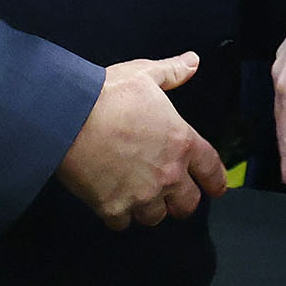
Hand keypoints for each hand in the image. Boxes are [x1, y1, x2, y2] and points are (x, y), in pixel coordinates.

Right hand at [57, 55, 227, 229]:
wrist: (70, 118)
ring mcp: (141, 195)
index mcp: (181, 142)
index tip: (216, 188)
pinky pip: (123, 224)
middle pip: (188, 204)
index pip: (211, 169)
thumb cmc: (108, 96)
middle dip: (181, 201)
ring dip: (149, 209)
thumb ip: (172, 71)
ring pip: (155, 218)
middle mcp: (167, 173)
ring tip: (138, 197)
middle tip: (171, 195)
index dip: (216, 181)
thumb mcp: (144, 75)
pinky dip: (119, 216)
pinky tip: (112, 202)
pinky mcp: (114, 208)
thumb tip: (192, 62)